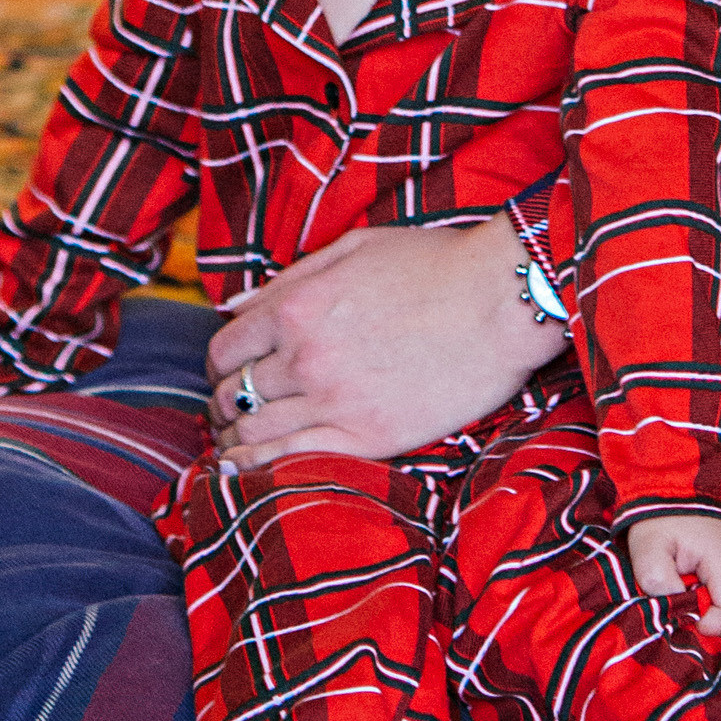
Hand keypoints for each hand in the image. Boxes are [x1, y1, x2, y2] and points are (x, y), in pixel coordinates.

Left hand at [206, 218, 567, 466]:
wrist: (501, 301)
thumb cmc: (434, 264)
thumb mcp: (353, 249)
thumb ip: (289, 279)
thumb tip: (234, 306)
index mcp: (297, 306)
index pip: (225, 349)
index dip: (219, 365)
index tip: (228, 373)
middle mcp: (307, 355)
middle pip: (234, 392)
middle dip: (224, 403)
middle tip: (230, 411)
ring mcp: (336, 400)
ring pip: (255, 432)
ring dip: (235, 439)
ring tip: (237, 444)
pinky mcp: (369, 437)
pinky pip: (293, 459)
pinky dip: (258, 467)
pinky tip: (246, 470)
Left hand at [623, 510, 720, 644]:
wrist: (689, 488)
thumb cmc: (667, 520)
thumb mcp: (648, 544)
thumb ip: (654, 579)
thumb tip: (674, 614)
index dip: (710, 626)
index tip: (687, 615)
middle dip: (720, 631)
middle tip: (694, 613)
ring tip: (705, 609)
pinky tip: (718, 605)